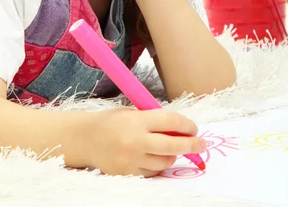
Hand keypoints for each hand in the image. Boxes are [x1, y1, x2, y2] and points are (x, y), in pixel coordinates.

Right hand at [87, 107, 206, 177]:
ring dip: (173, 155)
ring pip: (165, 162)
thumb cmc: (112, 122)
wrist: (86, 139)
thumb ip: (154, 120)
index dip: (186, 125)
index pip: (170, 121)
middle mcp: (135, 141)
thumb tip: (181, 128)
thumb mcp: (132, 113)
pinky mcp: (128, 174)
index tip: (194, 128)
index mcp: (137, 120)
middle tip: (202, 144)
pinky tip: (156, 157)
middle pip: (173, 145)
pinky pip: (152, 172)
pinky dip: (158, 165)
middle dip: (191, 144)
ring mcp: (131, 160)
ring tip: (173, 149)